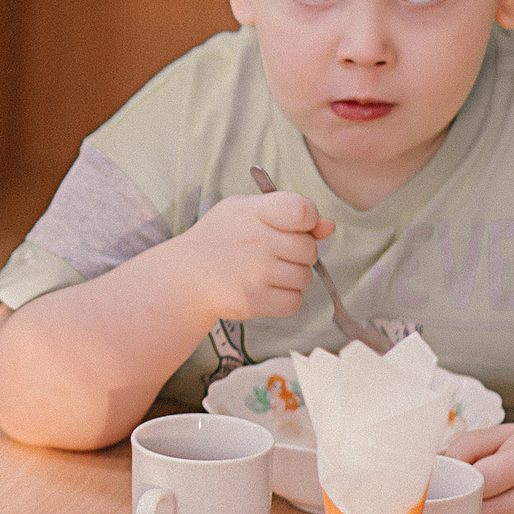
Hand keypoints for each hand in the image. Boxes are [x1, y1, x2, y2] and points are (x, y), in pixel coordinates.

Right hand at [175, 191, 334, 323]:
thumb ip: (289, 213)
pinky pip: (294, 302)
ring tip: (267, 272)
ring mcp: (256, 274)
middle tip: (275, 253)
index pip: (303, 212)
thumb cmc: (221, 238)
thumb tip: (328, 227)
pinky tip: (266, 289)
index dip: (308, 221)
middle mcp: (256, 242)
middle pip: (310, 250)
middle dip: (299, 253)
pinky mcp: (255, 302)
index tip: (295, 227)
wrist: (185, 277)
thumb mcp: (247, 212)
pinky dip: (286, 299)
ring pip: (305, 278)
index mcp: (254, 212)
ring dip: (293, 277)